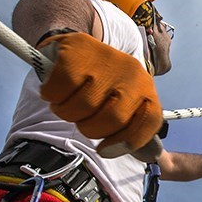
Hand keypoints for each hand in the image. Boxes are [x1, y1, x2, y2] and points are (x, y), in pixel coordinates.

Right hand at [38, 32, 162, 153]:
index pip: (149, 121)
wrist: (74, 48)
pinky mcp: (75, 53)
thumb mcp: (122, 103)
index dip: (127, 141)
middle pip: (112, 119)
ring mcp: (104, 60)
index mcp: (146, 88)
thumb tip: (123, 153)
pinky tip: (55, 90)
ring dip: (67, 112)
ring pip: (83, 107)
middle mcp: (131, 73)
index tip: (105, 149)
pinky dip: (52, 96)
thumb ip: (127, 127)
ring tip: (66, 102)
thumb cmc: (99, 84)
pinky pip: (59, 90)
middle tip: (81, 118)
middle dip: (90, 128)